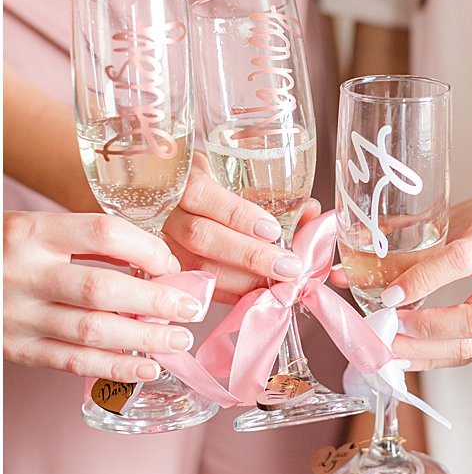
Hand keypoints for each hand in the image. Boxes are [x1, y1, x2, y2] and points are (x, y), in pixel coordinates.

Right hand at [3, 211, 205, 380]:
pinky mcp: (16, 349)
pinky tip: (148, 367)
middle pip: (102, 288)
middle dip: (156, 300)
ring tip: (180, 340)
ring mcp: (17, 315)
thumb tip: (158, 263)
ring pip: (92, 330)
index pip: (103, 234)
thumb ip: (86, 242)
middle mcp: (23, 273)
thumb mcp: (37, 232)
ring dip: (144, 338)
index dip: (147, 249)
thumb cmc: (9, 254)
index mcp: (32, 232)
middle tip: (191, 307)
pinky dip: (115, 368)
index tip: (172, 264)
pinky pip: (72, 362)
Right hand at [161, 157, 311, 302]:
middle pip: (201, 236)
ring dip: (243, 280)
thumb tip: (309, 211)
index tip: (273, 231)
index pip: (202, 194)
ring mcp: (160, 244)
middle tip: (288, 266)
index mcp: (182, 180)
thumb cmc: (214, 186)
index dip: (237, 214)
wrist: (175, 200)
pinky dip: (230, 293)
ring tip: (278, 284)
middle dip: (250, 255)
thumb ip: (270, 194)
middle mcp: (165, 213)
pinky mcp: (165, 271)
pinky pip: (197, 287)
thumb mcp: (237, 179)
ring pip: (197, 266)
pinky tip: (256, 295)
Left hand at [387, 191, 471, 370]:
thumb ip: (407, 245)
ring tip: (388, 346)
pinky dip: (435, 359)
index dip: (421, 280)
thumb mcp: (453, 218)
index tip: (387, 295)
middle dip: (424, 330)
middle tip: (387, 326)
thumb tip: (347, 273)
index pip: (459, 260)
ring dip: (425, 352)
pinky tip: (407, 355)